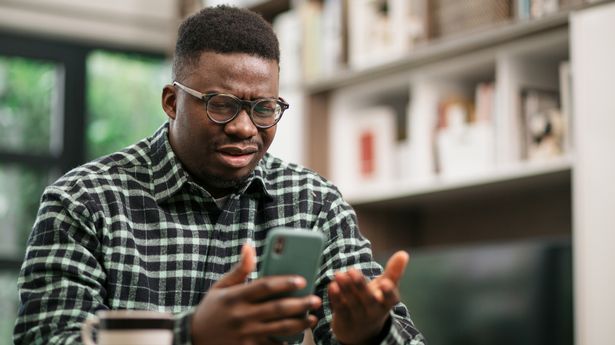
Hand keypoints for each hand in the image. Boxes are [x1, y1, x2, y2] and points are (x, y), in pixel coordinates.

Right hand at [191, 243, 321, 344]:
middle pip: (277, 308)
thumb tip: (249, 246)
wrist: (194, 338)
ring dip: (299, 324)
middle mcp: (241, 315)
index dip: (285, 282)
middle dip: (300, 304)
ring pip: (279, 329)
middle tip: (316, 300)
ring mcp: (245, 334)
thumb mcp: (221, 286)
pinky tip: (298, 335)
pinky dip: (286, 341)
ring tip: (312, 318)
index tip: (302, 279)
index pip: (264, 286)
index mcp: (235, 296)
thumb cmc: (212, 308)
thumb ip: (240, 269)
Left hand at [328, 251, 408, 344]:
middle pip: (368, 300)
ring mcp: (359, 317)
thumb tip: (403, 253)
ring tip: (339, 274)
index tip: (385, 283)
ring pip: (352, 303)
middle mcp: (374, 311)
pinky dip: (335, 298)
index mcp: (387, 303)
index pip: (391, 298)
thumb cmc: (376, 302)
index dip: (388, 292)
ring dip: (345, 288)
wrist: (361, 332)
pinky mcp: (344, 321)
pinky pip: (340, 309)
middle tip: (352, 271)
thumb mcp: (386, 288)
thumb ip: (394, 272)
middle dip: (360, 286)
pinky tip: (332, 285)